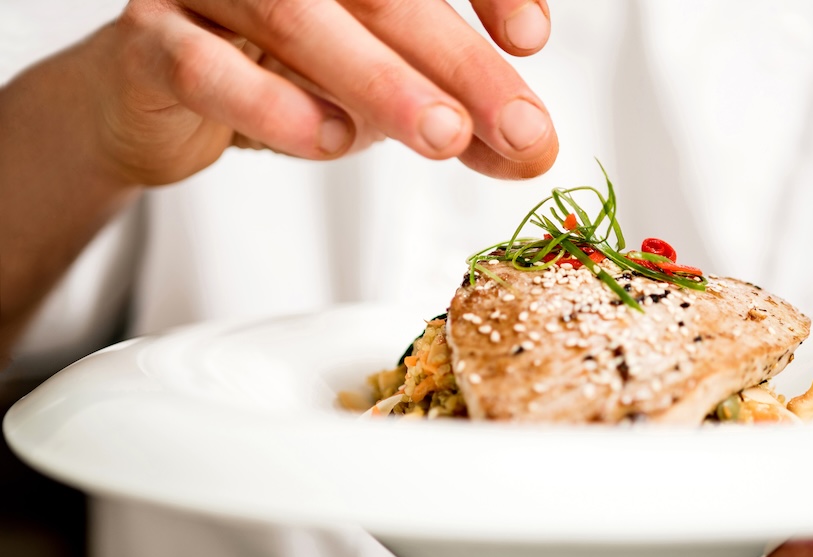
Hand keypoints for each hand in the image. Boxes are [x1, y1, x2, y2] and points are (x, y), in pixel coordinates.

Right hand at [89, 0, 557, 184]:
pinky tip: (331, 139)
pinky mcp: (151, 39)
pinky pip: (207, 66)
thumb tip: (532, 153)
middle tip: (515, 125)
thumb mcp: (385, 94)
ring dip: (379, 82)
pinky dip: (276, 108)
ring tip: (441, 135)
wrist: (162, 101)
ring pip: (295, 18)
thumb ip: (457, 119)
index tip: (530, 39)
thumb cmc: (282, 78)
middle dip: (457, 61)